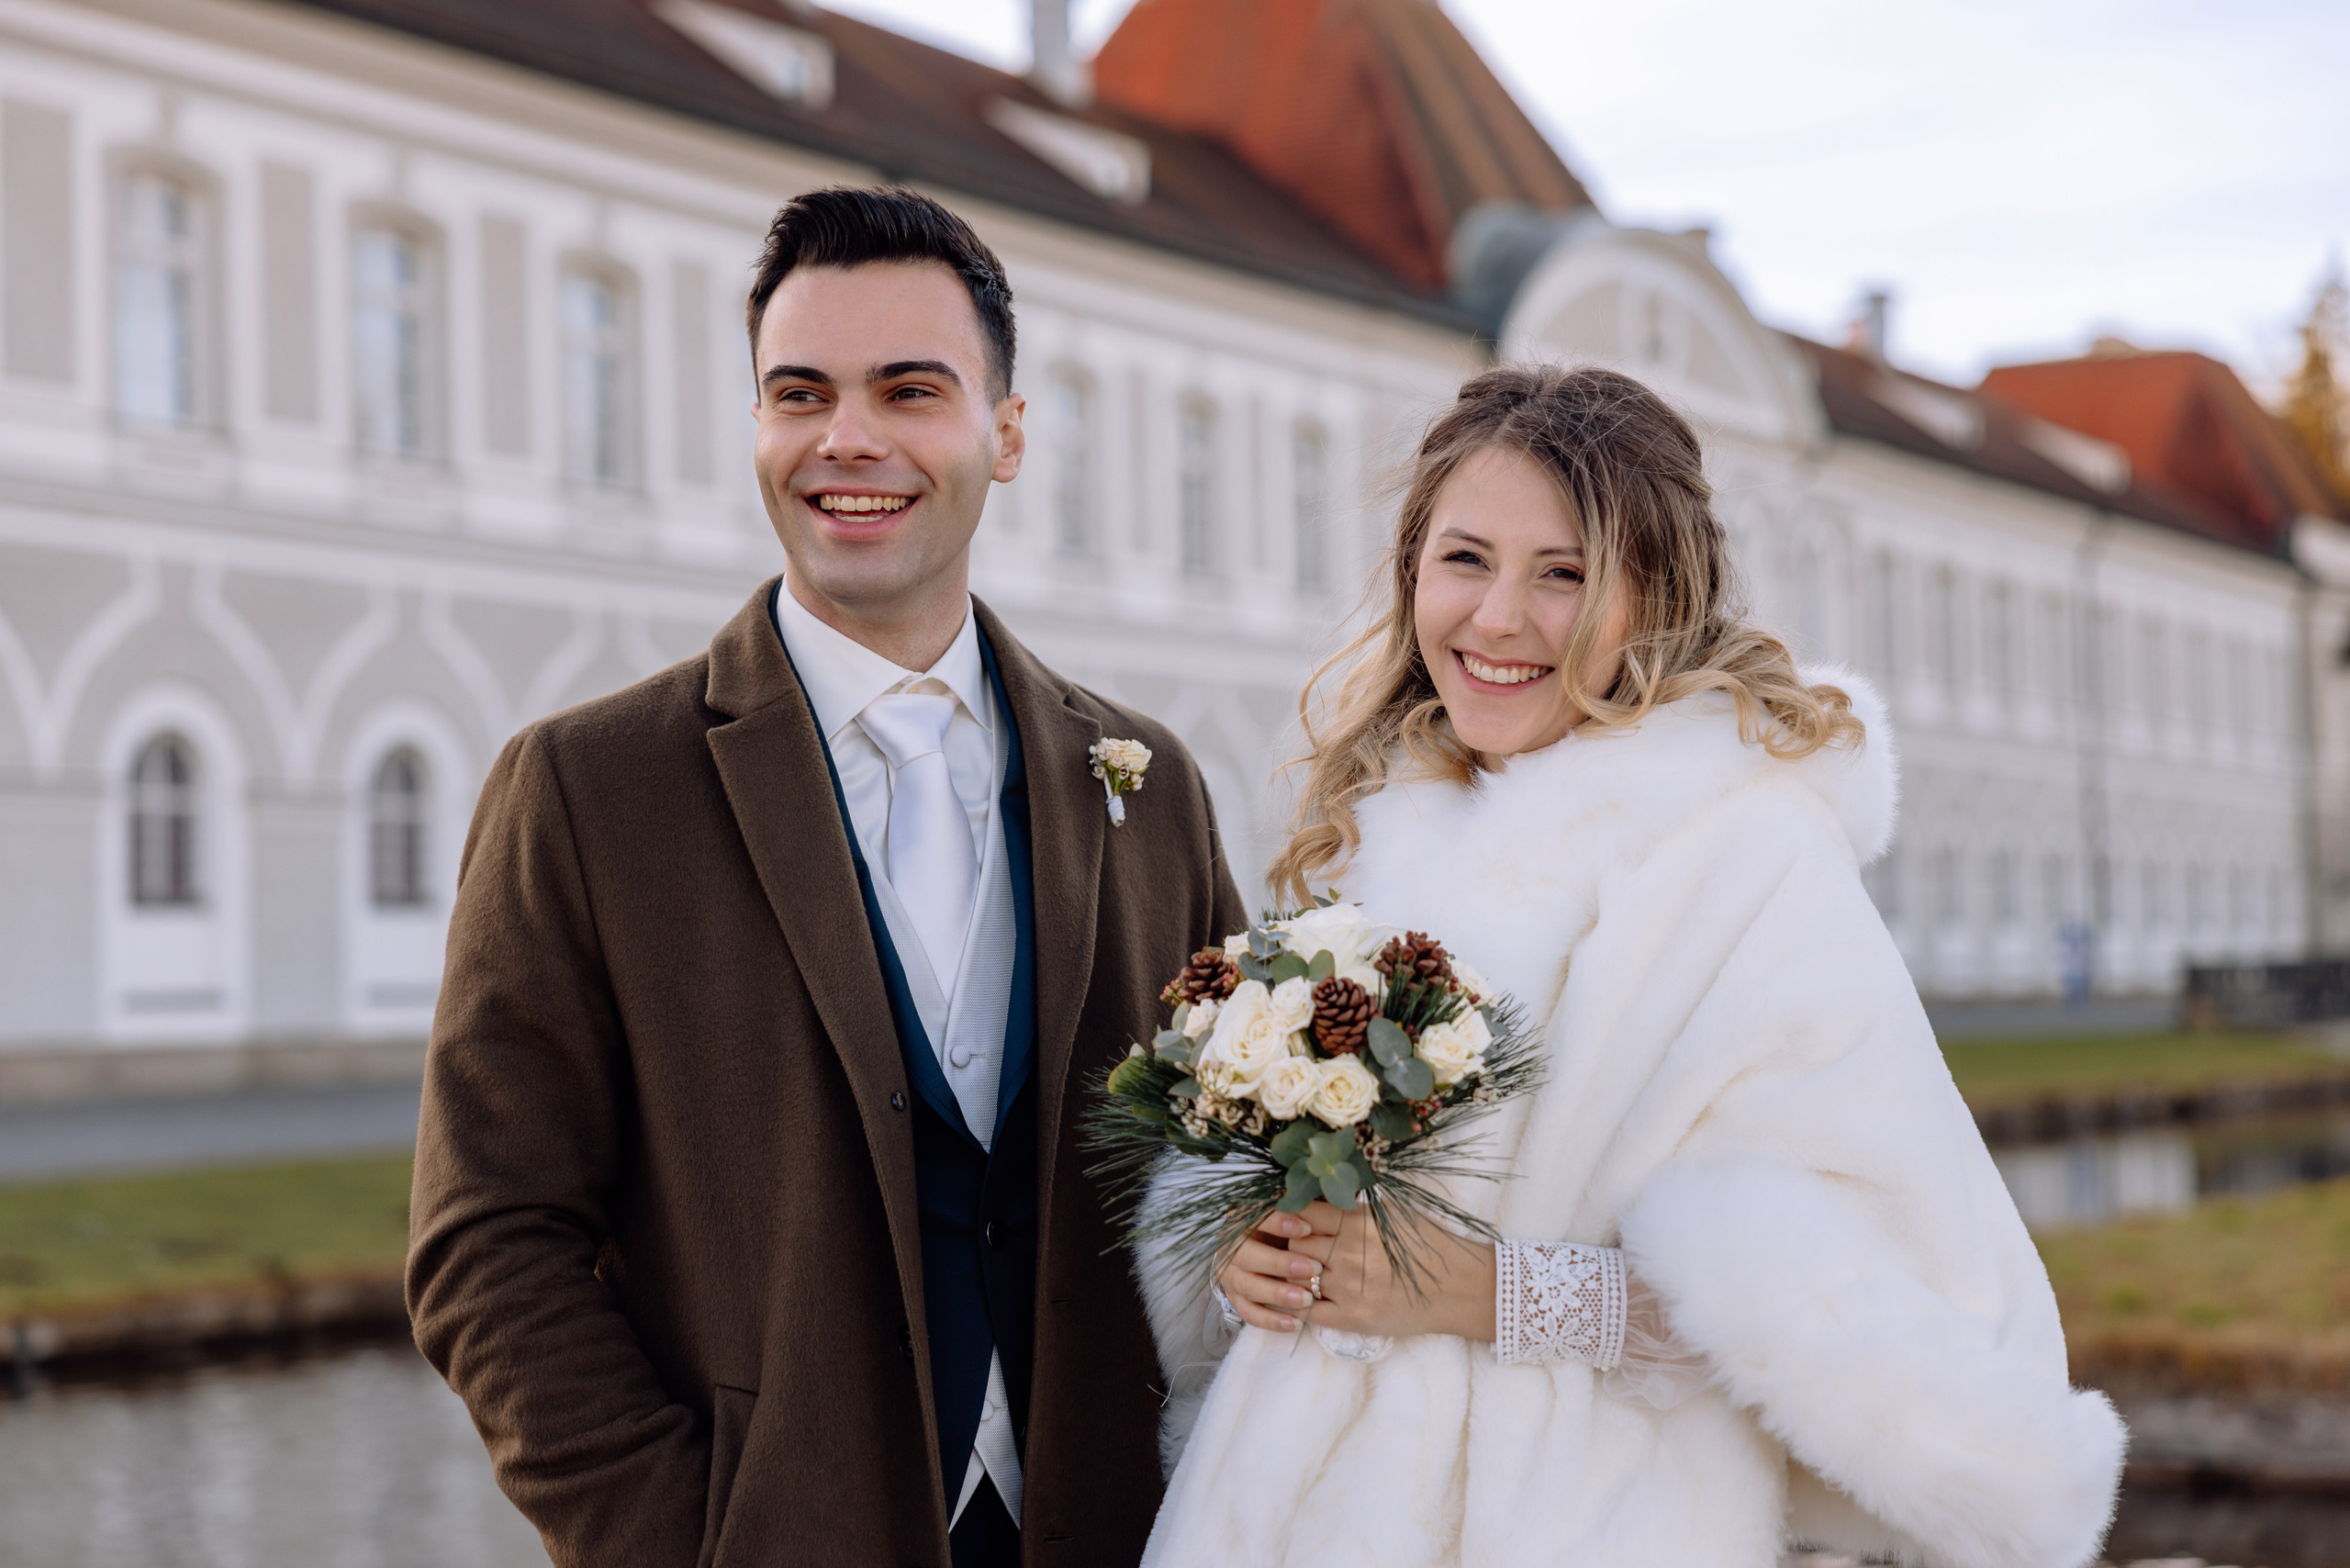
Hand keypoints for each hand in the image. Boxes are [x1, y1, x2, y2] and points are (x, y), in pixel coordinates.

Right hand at [1214, 1212, 1324, 1332]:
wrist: (1271, 1250)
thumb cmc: (1289, 1227)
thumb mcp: (1293, 1212)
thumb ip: (1302, 1207)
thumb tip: (1321, 1203)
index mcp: (1241, 1219)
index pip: (1254, 1218)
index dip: (1279, 1223)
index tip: (1308, 1228)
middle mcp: (1230, 1247)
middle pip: (1247, 1255)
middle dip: (1280, 1262)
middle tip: (1313, 1268)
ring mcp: (1231, 1275)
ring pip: (1247, 1286)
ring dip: (1277, 1294)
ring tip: (1307, 1299)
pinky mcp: (1236, 1299)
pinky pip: (1249, 1313)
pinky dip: (1271, 1320)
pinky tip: (1296, 1323)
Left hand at [1284, 1201, 1495, 1341]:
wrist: (1459, 1288)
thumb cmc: (1428, 1244)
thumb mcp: (1391, 1215)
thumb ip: (1353, 1208)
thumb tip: (1317, 1197)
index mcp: (1357, 1223)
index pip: (1301, 1213)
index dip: (1291, 1216)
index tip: (1291, 1219)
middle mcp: (1348, 1253)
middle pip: (1294, 1244)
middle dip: (1291, 1244)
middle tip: (1295, 1246)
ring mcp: (1348, 1288)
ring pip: (1296, 1276)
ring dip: (1294, 1273)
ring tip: (1300, 1271)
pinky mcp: (1351, 1318)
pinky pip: (1306, 1311)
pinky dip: (1295, 1304)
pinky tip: (1296, 1298)